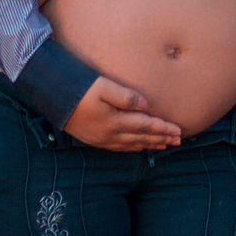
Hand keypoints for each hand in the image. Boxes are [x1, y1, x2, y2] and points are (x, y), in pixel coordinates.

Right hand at [64, 76, 182, 151]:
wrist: (56, 101)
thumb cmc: (81, 90)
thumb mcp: (103, 87)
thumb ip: (126, 96)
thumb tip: (146, 104)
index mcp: (115, 121)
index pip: (146, 126)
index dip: (163, 129)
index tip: (179, 131)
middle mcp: (111, 134)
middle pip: (142, 138)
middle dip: (161, 139)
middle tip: (179, 141)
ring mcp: (103, 140)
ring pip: (133, 145)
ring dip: (150, 144)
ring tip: (165, 145)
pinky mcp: (97, 140)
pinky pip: (121, 148)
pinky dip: (135, 147)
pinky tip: (140, 146)